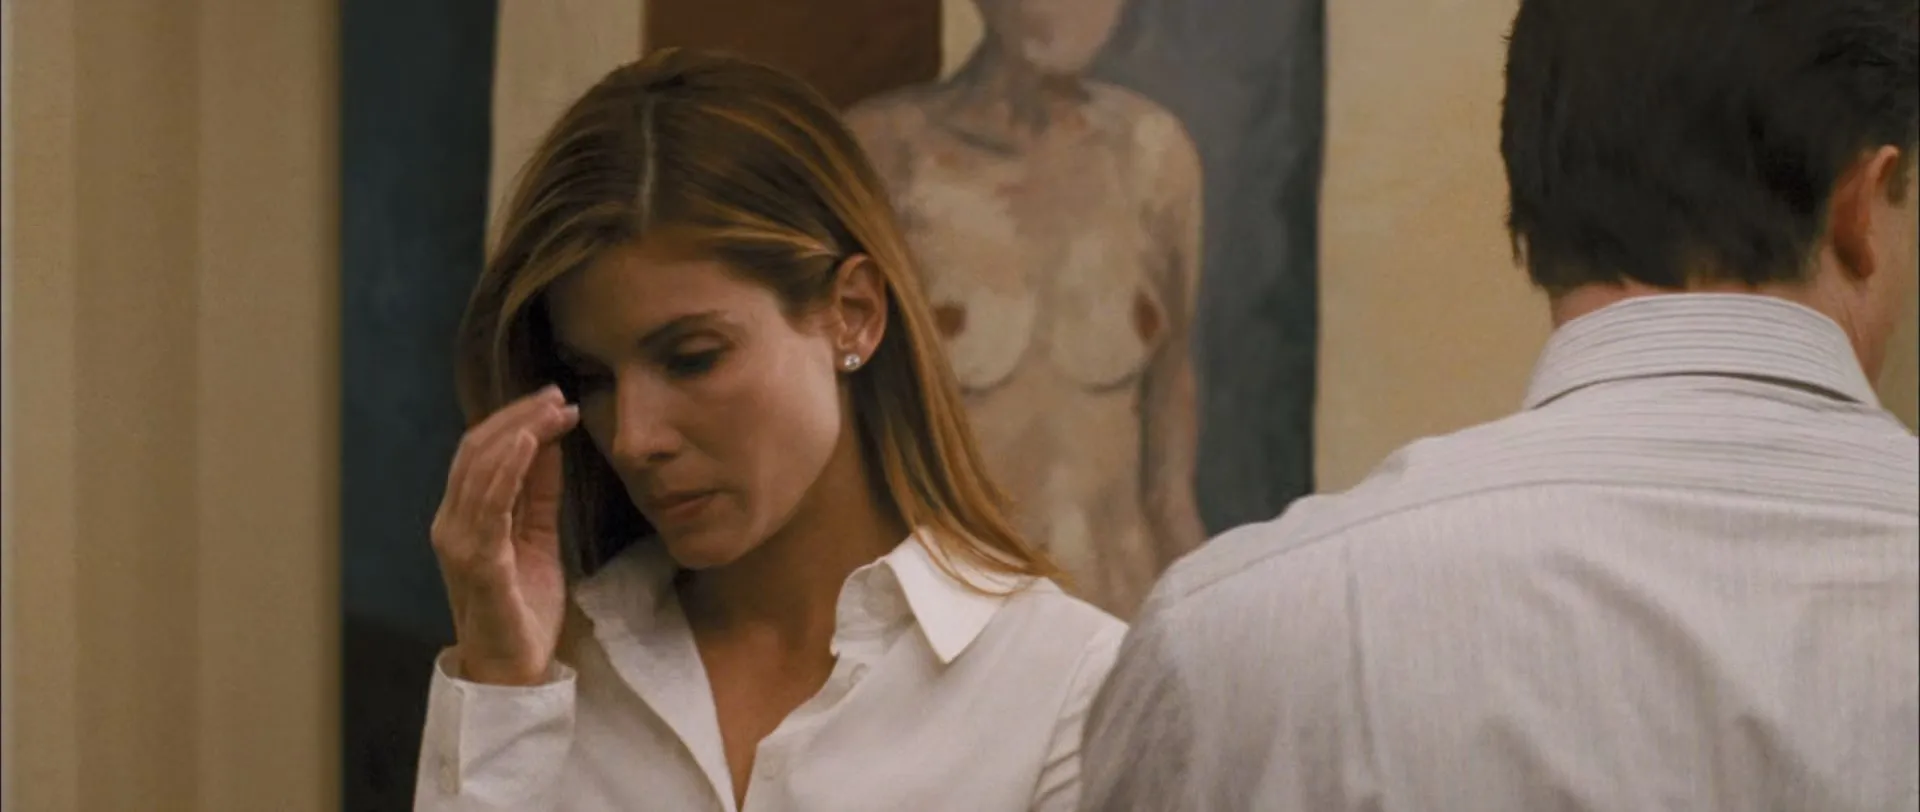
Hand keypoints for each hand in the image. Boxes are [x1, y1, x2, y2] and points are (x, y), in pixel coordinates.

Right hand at [430, 384, 580, 685]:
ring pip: (480, 468)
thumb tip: (549, 442)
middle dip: (518, 416)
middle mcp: (452, 523)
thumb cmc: (523, 606)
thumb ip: (539, 493)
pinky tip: (530, 442)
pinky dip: (508, 468)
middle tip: (556, 394)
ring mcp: (460, 542)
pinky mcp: (478, 562)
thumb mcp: (538, 537)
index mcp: (464, 517)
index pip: (482, 452)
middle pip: (477, 450)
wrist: (514, 668)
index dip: (516, 420)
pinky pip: (489, 505)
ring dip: (518, 431)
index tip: (554, 399)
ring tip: (550, 408)